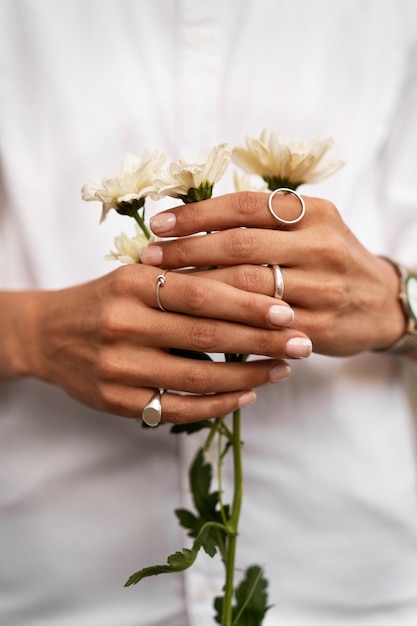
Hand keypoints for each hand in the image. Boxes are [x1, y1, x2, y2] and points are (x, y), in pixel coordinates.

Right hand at [2, 263, 311, 422]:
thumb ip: (186, 280)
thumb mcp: (138, 277)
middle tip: (301, 343)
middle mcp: (123, 324)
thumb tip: (256, 286)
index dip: (248, 303)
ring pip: (198, 376)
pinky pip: (177, 408)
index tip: (288, 310)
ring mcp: (119, 367)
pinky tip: (247, 394)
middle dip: (261, 340)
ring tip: (282, 368)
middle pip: (207, 335)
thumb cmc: (106, 300)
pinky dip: (218, 404)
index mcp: (132, 284)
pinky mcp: (117, 401)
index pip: (201, 293)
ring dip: (248, 375)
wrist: (49, 334)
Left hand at [141, 191, 404, 355]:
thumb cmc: (330, 260)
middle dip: (187, 250)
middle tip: (149, 256)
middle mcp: (320, 245)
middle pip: (240, 245)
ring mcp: (321, 288)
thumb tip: (195, 219)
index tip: (160, 223)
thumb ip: (265, 221)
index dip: (198, 214)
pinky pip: (259, 325)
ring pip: (246, 286)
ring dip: (197, 286)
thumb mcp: (310, 227)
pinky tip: (193, 319)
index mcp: (314, 212)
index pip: (246, 206)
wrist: (380, 303)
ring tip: (161, 286)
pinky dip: (223, 321)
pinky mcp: (317, 327)